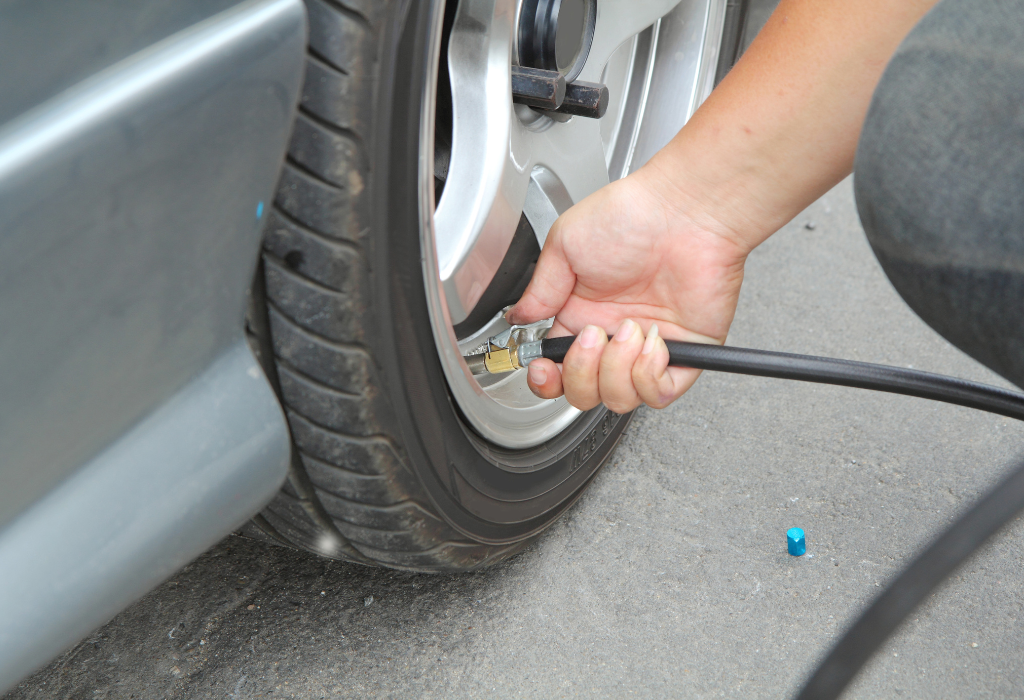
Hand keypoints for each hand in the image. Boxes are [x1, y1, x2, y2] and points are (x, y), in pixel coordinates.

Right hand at [507, 165, 750, 412]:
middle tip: (592, 336)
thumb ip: (539, 289)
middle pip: (584, 394)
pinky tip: (652, 341)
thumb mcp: (564, 244)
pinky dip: (649, 375)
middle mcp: (614, 335)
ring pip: (619, 399)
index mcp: (583, 313)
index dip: (546, 380)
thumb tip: (519, 318)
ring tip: (628, 329)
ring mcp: (649, 347)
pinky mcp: (686, 353)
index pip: (558, 369)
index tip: (543, 368)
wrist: (684, 210)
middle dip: (581, 374)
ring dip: (617, 369)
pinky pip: (660, 393)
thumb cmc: (631, 215)